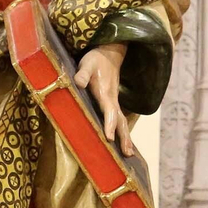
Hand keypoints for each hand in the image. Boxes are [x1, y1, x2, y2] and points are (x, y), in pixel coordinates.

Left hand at [74, 42, 134, 157]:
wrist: (109, 53)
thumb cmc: (95, 60)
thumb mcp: (86, 64)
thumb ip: (82, 73)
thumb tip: (79, 83)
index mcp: (105, 93)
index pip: (109, 111)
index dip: (109, 124)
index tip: (109, 137)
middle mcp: (112, 100)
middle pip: (120, 121)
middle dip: (123, 137)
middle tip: (127, 154)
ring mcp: (114, 101)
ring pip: (122, 121)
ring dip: (125, 137)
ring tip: (128, 153)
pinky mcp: (113, 102)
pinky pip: (119, 119)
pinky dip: (122, 131)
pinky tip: (122, 141)